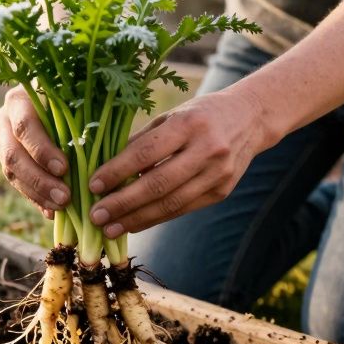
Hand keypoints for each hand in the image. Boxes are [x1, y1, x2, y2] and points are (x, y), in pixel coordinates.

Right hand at [0, 85, 69, 217]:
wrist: (52, 98)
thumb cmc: (71, 95)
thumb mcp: (74, 100)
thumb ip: (78, 118)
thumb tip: (93, 153)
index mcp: (19, 100)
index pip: (25, 127)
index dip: (42, 150)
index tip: (64, 169)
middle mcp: (3, 119)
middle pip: (14, 155)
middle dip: (39, 180)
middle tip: (64, 197)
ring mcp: (0, 140)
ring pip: (12, 173)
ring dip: (37, 193)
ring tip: (61, 207)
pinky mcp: (5, 158)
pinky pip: (17, 183)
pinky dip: (36, 198)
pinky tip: (52, 212)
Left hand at [88, 88, 269, 236]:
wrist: (251, 118)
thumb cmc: (200, 114)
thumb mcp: (171, 117)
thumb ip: (142, 141)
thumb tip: (105, 168)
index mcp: (189, 124)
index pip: (146, 152)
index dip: (117, 171)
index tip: (92, 185)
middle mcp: (207, 150)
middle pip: (158, 184)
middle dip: (123, 203)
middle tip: (96, 216)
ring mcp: (217, 174)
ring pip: (171, 203)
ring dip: (137, 219)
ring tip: (110, 228)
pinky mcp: (222, 192)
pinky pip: (183, 209)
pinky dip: (156, 218)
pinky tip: (135, 225)